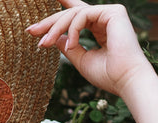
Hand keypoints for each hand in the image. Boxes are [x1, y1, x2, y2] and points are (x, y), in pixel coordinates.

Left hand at [26, 0, 154, 98]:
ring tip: (45, 44)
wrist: (126, 80)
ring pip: (74, 14)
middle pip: (71, 13)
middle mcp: (105, 19)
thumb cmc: (108, 75)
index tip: (50, 0)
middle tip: (31, 31)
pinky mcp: (114, 12)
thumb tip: (54, 38)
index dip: (64, 4)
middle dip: (49, 23)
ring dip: (56, 29)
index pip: (79, 13)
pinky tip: (71, 44)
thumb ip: (68, 47)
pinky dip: (73, 29)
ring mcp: (110, 13)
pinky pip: (83, 14)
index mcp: (101, 29)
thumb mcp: (82, 60)